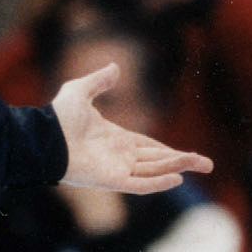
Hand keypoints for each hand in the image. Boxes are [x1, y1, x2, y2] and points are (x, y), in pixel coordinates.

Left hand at [50, 63, 211, 195]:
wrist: (43, 138)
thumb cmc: (57, 118)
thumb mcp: (80, 91)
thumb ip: (99, 81)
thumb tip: (115, 67)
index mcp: (115, 139)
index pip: (148, 147)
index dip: (169, 151)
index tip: (188, 154)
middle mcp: (119, 156)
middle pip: (158, 160)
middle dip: (183, 161)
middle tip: (208, 165)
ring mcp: (116, 169)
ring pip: (154, 170)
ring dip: (178, 166)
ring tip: (203, 165)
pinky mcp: (110, 180)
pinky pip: (139, 184)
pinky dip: (157, 182)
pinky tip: (177, 178)